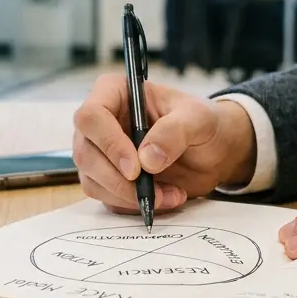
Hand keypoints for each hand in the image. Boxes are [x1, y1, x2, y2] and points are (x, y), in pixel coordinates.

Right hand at [72, 75, 255, 214]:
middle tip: (152, 191)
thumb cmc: (201, 124)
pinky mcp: (106, 178)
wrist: (211, 152)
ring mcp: (99, 151)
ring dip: (129, 196)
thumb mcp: (198, 119)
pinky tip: (164, 198)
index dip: (109, 143)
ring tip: (169, 194)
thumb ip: (174, 131)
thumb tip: (147, 159)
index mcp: (115, 93)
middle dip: (118, 179)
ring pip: (92, 180)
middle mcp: (99, 122)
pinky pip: (106, 197)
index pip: (91, 116)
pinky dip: (133, 204)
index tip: (136, 168)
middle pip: (86, 153)